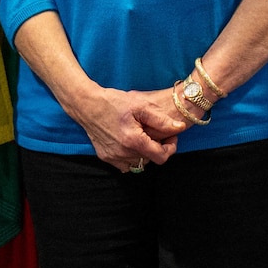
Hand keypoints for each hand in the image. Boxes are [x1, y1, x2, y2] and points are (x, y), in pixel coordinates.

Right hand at [69, 87, 183, 171]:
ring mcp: (112, 157)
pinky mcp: (105, 157)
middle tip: (157, 132)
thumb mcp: (141, 106)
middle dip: (157, 148)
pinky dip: (131, 157)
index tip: (170, 136)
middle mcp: (123, 153)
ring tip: (143, 137)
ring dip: (144, 154)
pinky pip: (125, 165)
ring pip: (138, 163)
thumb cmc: (114, 102)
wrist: (87, 104)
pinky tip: (130, 143)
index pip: (161, 157)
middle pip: (150, 160)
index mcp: (134, 141)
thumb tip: (180, 128)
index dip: (170, 148)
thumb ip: (162, 120)